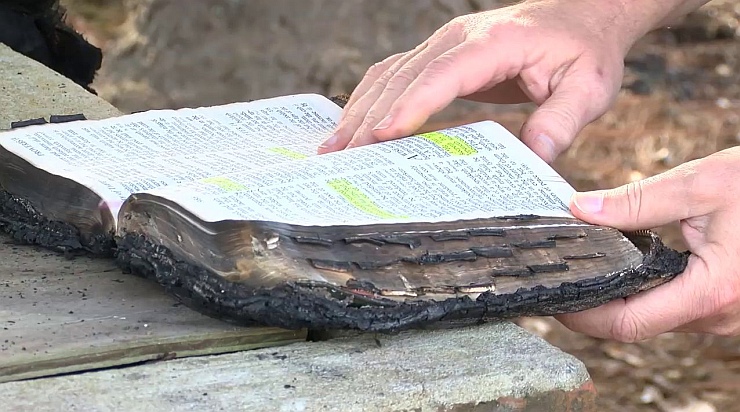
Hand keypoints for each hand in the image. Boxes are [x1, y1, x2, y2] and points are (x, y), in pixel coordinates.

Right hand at [318, 0, 634, 162]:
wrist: (581, 17)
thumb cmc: (584, 50)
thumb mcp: (589, 87)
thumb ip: (562, 120)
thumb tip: (534, 158)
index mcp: (492, 43)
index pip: (441, 75)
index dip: (409, 106)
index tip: (380, 137)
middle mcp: (457, 39)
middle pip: (402, 78)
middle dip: (369, 118)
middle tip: (340, 157)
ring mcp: (443, 44)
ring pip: (389, 76)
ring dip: (359, 111)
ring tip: (333, 147)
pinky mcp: (439, 57)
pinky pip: (395, 75)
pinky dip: (370, 100)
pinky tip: (355, 125)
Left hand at [557, 147, 739, 341]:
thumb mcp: (705, 184)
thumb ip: (640, 199)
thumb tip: (581, 209)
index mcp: (712, 291)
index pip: (627, 324)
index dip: (583, 315)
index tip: (553, 297)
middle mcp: (720, 315)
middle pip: (637, 325)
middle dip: (594, 306)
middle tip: (560, 279)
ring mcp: (726, 315)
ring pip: (657, 318)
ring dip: (620, 298)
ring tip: (585, 269)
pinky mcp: (727, 305)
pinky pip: (676, 308)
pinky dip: (645, 292)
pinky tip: (624, 267)